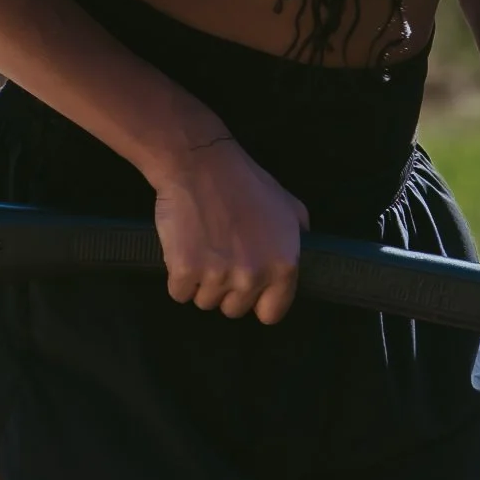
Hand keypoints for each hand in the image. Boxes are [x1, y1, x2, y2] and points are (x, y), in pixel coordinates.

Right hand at [152, 132, 308, 323]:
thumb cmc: (247, 183)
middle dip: (226, 289)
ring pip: (205, 302)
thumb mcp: (288, 206)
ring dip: (201, 282)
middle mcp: (253, 277)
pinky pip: (179, 293)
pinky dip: (178, 277)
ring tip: (203, 246)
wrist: (201, 165)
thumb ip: (299, 236)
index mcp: (284, 266)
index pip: (272, 313)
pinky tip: (184, 248)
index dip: (259, 301)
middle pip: (235, 309)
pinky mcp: (185, 273)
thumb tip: (301, 255)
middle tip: (221, 255)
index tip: (249, 288)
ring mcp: (218, 277)